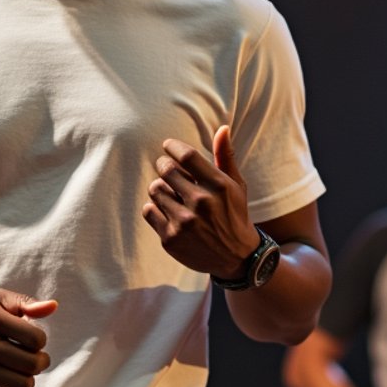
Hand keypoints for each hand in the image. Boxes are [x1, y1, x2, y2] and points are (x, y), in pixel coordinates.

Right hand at [0, 290, 56, 386]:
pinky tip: (7, 383)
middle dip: (40, 361)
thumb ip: (26, 303)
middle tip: (34, 358)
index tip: (31, 339)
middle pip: (32, 364)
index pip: (36, 338)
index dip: (40, 340)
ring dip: (29, 379)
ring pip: (22, 385)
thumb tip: (53, 307)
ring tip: (21, 370)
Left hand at [142, 125, 259, 275]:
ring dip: (159, 187)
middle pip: (166, 170)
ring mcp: (185, 223)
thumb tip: (222, 128)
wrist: (237, 258)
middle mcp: (202, 203)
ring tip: (170, 192)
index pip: (186, 156)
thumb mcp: (237, 186)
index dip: (172, 146)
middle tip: (167, 169)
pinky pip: (148, 210)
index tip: (168, 146)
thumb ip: (226, 157)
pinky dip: (154, 207)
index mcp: (220, 186)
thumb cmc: (235, 215)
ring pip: (155, 189)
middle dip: (164, 165)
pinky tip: (166, 209)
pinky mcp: (171, 239)